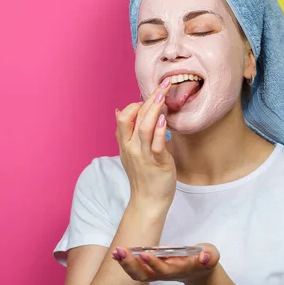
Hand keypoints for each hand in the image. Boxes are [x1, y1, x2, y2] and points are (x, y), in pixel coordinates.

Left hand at [111, 243, 219, 284]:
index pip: (165, 269)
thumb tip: (204, 257)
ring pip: (139, 274)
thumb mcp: (211, 254)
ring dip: (126, 264)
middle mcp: (166, 273)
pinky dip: (127, 263)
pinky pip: (137, 270)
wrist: (200, 272)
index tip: (145, 253)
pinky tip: (119, 254)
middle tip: (122, 251)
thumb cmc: (204, 260)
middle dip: (132, 265)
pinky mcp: (153, 270)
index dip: (154, 263)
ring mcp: (158, 273)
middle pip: (146, 275)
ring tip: (117, 252)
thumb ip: (209, 255)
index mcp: (180, 269)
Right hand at [115, 78, 175, 212]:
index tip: (150, 95)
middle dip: (149, 98)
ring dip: (154, 109)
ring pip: (144, 127)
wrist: (148, 201)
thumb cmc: (144, 175)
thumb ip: (129, 131)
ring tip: (163, 95)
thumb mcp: (131, 151)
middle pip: (133, 117)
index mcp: (125, 143)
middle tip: (163, 84)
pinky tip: (164, 118)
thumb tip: (119, 110)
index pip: (124, 117)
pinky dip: (159, 130)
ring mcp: (143, 155)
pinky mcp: (156, 163)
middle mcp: (131, 147)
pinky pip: (156, 145)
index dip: (135, 104)